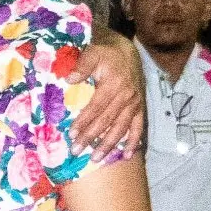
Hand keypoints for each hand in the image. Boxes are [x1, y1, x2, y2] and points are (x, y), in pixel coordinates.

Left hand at [69, 34, 144, 159]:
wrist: (126, 52)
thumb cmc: (105, 54)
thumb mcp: (93, 53)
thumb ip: (82, 65)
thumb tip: (70, 79)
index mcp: (113, 84)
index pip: (96, 107)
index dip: (84, 121)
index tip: (71, 134)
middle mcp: (126, 96)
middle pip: (107, 121)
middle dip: (91, 137)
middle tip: (76, 151)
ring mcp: (134, 103)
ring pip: (121, 128)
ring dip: (109, 144)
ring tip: (96, 158)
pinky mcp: (140, 108)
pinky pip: (139, 127)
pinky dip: (134, 142)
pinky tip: (128, 155)